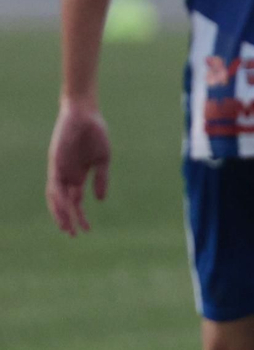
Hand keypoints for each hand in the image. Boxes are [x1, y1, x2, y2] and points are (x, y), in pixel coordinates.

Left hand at [47, 101, 109, 235]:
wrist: (85, 114)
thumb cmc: (95, 134)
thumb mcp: (103, 159)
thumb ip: (101, 179)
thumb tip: (99, 200)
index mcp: (79, 175)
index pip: (76, 201)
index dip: (80, 216)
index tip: (87, 231)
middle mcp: (67, 176)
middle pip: (64, 203)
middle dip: (68, 219)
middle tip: (72, 235)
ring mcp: (59, 170)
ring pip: (56, 198)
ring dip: (60, 213)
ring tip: (66, 227)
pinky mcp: (55, 164)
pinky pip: (54, 185)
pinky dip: (58, 198)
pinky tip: (65, 207)